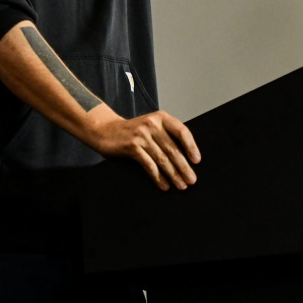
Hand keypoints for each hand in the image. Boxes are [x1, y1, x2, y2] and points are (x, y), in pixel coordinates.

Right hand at [86, 107, 201, 191]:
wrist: (105, 130)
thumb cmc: (132, 131)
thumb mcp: (151, 126)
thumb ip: (165, 135)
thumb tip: (186, 156)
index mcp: (161, 117)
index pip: (182, 131)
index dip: (191, 146)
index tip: (197, 160)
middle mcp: (152, 124)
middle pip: (173, 148)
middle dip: (184, 166)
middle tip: (192, 180)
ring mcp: (142, 135)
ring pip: (162, 158)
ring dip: (173, 174)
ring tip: (181, 185)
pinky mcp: (132, 147)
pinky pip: (149, 165)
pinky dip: (158, 177)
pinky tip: (164, 185)